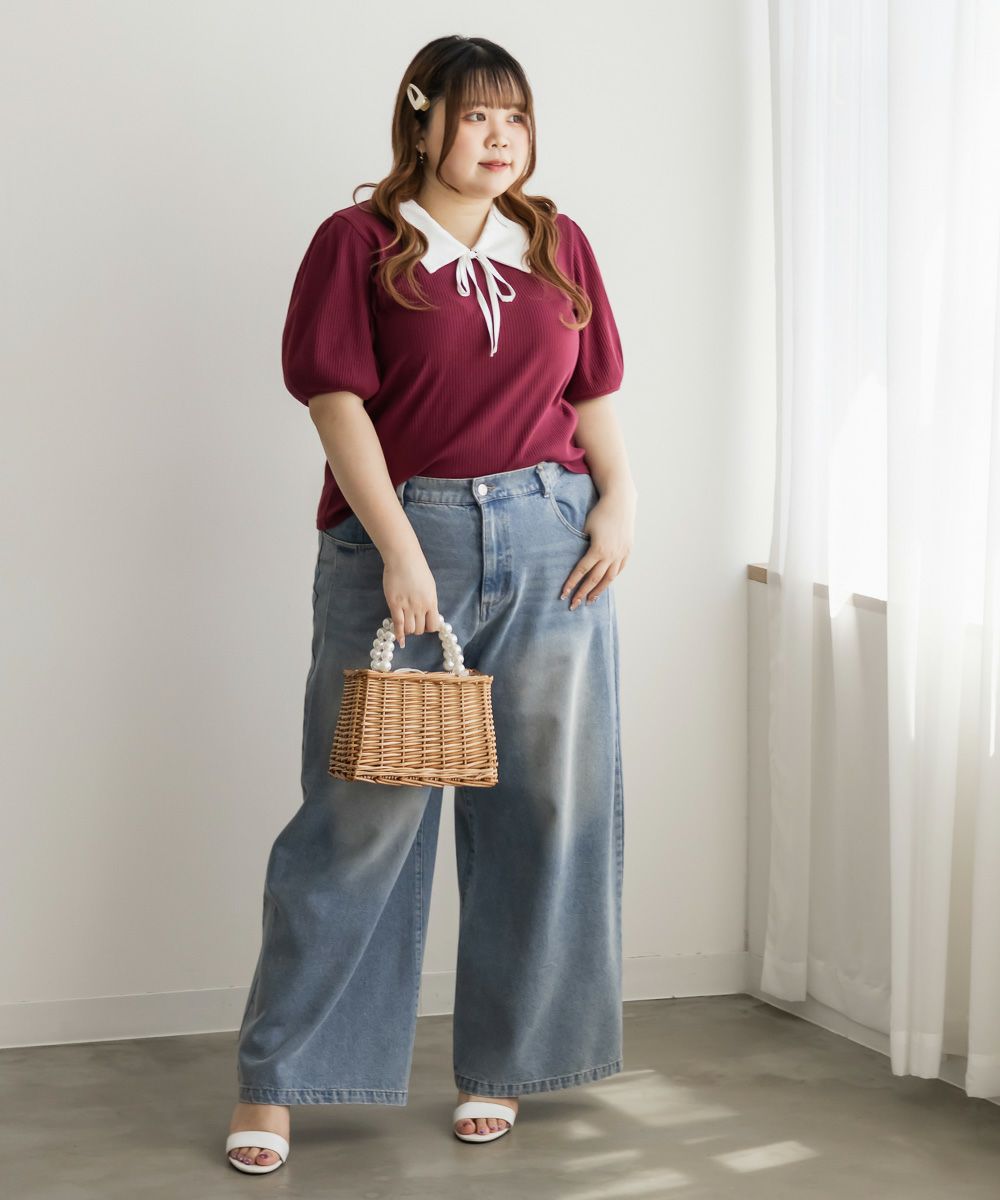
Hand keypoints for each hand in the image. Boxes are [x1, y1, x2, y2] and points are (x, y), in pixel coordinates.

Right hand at [382, 548, 439, 646]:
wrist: (403, 558)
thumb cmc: (417, 569)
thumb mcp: (429, 586)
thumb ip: (429, 600)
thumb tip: (429, 612)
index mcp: (431, 601)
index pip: (434, 625)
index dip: (429, 628)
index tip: (424, 625)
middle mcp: (421, 606)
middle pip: (420, 629)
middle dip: (417, 629)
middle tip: (412, 622)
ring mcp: (407, 606)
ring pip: (410, 629)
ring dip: (408, 630)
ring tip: (405, 624)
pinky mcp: (394, 604)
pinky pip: (398, 624)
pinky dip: (398, 634)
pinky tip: (399, 640)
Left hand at [560, 492, 634, 608]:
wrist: (620, 502)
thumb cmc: (599, 513)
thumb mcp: (586, 528)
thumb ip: (582, 546)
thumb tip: (574, 559)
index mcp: (597, 550)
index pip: (581, 572)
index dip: (571, 584)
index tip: (563, 595)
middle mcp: (610, 555)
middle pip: (594, 580)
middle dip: (582, 593)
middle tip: (573, 605)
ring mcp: (621, 554)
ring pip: (609, 578)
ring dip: (598, 591)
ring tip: (590, 600)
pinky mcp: (627, 551)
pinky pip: (619, 569)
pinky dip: (611, 578)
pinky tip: (605, 584)